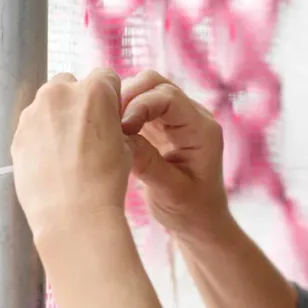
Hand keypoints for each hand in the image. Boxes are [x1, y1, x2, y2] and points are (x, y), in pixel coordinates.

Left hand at [11, 69, 133, 239]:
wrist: (72, 215)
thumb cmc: (104, 183)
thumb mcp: (125, 146)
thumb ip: (110, 122)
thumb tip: (103, 121)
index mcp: (94, 91)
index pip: (105, 77)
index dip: (111, 98)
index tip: (110, 117)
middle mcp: (60, 93)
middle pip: (71, 84)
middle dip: (79, 103)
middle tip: (88, 135)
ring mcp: (34, 112)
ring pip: (49, 104)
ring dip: (58, 119)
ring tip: (69, 153)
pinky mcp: (17, 133)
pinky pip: (33, 126)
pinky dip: (42, 138)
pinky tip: (54, 163)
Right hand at [120, 70, 233, 243]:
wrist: (200, 224)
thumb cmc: (191, 212)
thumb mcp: (170, 192)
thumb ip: (147, 163)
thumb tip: (120, 136)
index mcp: (202, 130)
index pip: (169, 98)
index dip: (140, 104)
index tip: (121, 127)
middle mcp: (192, 117)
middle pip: (155, 84)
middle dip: (128, 96)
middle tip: (106, 120)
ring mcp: (176, 119)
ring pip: (145, 90)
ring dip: (123, 102)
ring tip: (105, 125)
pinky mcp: (161, 126)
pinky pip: (139, 106)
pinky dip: (122, 113)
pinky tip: (109, 130)